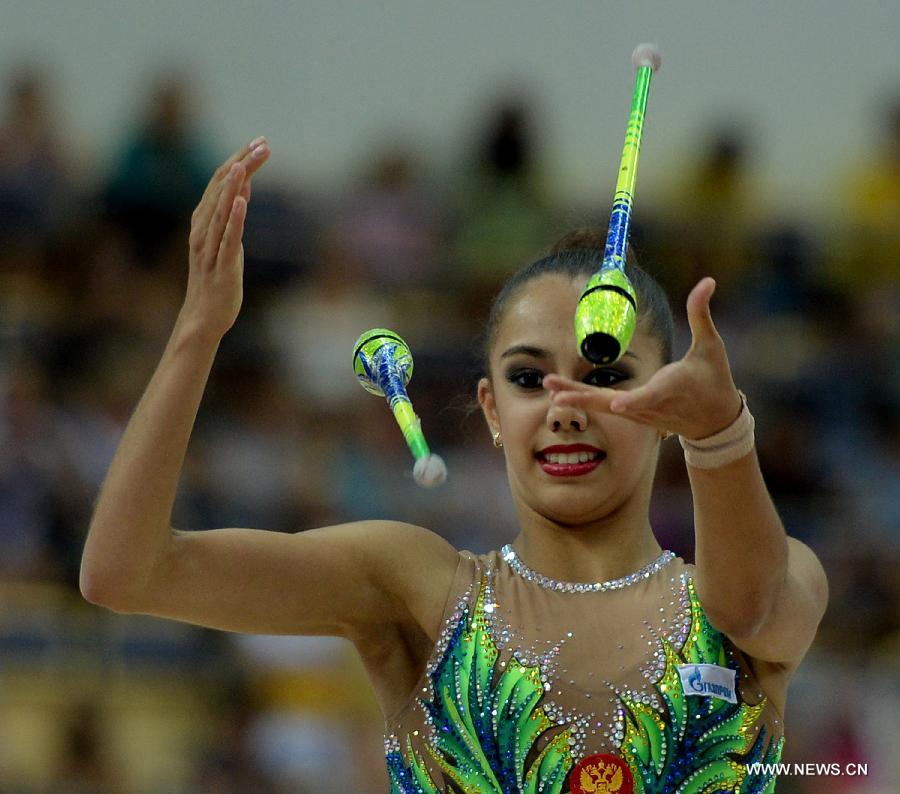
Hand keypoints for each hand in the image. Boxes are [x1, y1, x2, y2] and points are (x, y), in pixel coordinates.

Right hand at [180, 137, 270, 338]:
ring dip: (235, 185)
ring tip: (246, 163)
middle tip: (262, 143)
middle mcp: (202, 229)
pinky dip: (234, 219)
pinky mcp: (221, 266)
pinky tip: (242, 201)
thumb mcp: (226, 240)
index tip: (260, 141)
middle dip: (242, 163)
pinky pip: (227, 239)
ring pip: (220, 209)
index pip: (221, 181)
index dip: (240, 159)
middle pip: (221, 188)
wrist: (203, 317)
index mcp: (203, 220)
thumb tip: (245, 187)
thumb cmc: (216, 279)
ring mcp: (210, 247)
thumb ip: (232, 213)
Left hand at [544, 278, 741, 439]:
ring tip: (549, 385)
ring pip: (603, 406)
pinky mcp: (633, 416)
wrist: (714, 423)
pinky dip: (583, 399)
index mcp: (672, 388)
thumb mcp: (711, 346)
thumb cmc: (714, 380)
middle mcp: (651, 405)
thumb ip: (702, 313)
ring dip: (576, 396)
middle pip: (613, 404)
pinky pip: (604, 406)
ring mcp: (639, 414)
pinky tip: (560, 393)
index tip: (618, 405)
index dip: (634, 401)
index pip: (650, 396)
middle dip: (585, 398)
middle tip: (557, 392)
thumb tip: (708, 280)